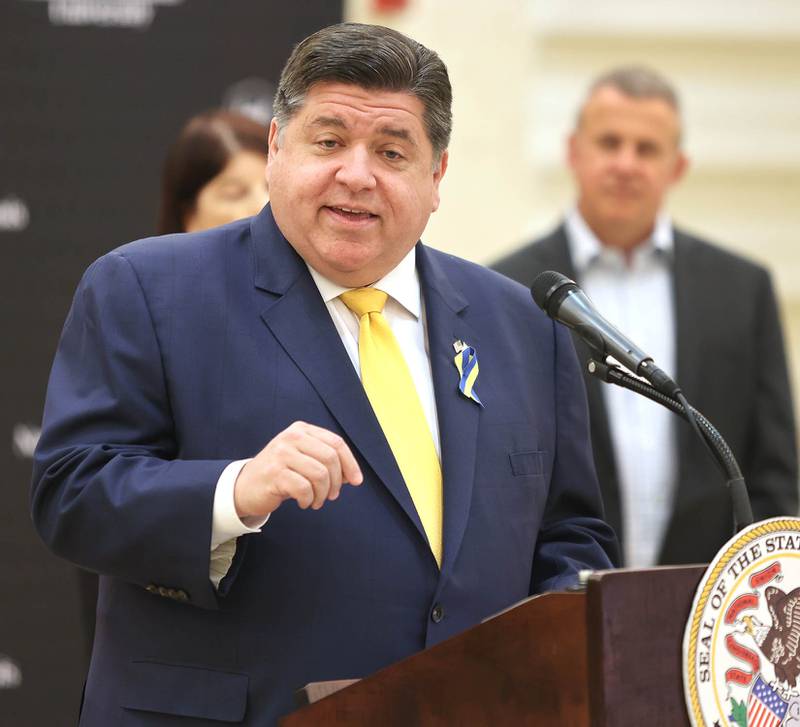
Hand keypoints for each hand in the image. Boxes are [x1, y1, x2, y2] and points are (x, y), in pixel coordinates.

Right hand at [233, 421, 362, 517]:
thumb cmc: (281, 473)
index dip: (350, 463)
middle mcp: (291, 437)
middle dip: (337, 481)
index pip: (336, 443)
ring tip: (317, 501)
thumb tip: (352, 476)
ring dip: (323, 494)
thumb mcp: (303, 459)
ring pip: (320, 474)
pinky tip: (304, 502)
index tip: (356, 481)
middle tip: (332, 496)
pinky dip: (309, 500)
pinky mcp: (274, 473)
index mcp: (301, 430)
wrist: (245, 486)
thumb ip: (326, 461)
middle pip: (330, 458)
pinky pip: (304, 488)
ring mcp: (281, 454)